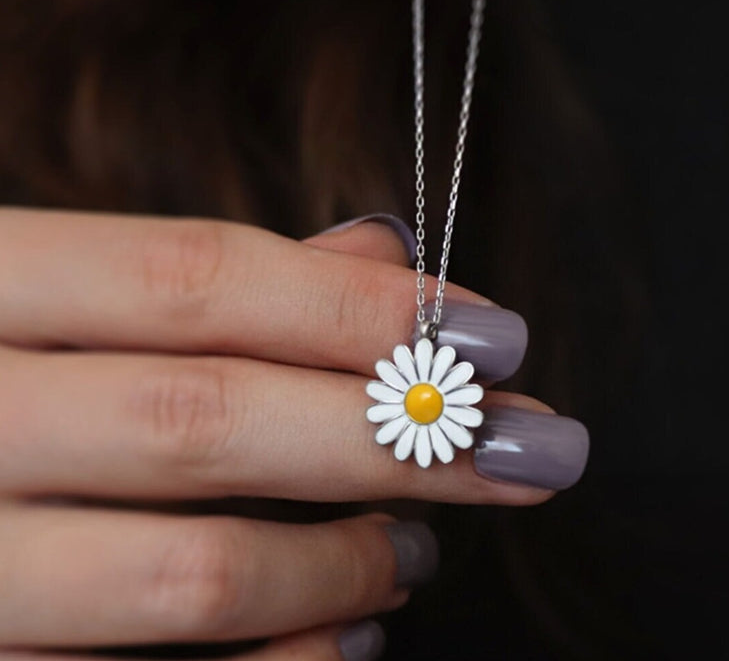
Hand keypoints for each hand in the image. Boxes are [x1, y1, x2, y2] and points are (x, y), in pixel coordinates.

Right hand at [0, 208, 586, 657]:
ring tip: (421, 544)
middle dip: (401, 436)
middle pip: (214, 420)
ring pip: (193, 575)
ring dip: (347, 563)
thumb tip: (385, 254)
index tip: (496, 337)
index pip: (198, 277)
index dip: (362, 307)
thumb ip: (216, 277)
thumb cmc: (0, 362)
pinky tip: (346, 639)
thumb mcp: (61, 286)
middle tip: (527, 445)